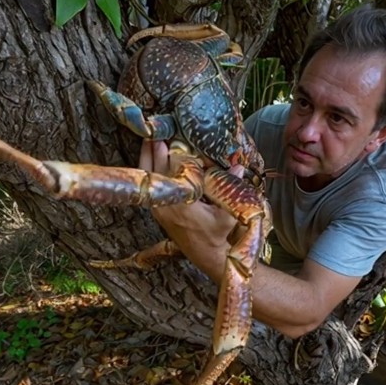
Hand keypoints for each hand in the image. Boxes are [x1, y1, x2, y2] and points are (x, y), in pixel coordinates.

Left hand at [139, 140, 240, 276]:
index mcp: (182, 206)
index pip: (173, 174)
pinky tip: (150, 155)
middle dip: (156, 149)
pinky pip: (148, 184)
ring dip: (148, 156)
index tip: (172, 136)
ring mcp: (158, 208)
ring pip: (148, 176)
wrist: (206, 255)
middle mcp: (165, 206)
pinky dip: (148, 168)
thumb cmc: (218, 235)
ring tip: (149, 137)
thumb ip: (230, 189)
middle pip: (156, 170)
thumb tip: (237, 166)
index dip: (171, 154)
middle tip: (157, 129)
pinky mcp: (156, 210)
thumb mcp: (228, 214)